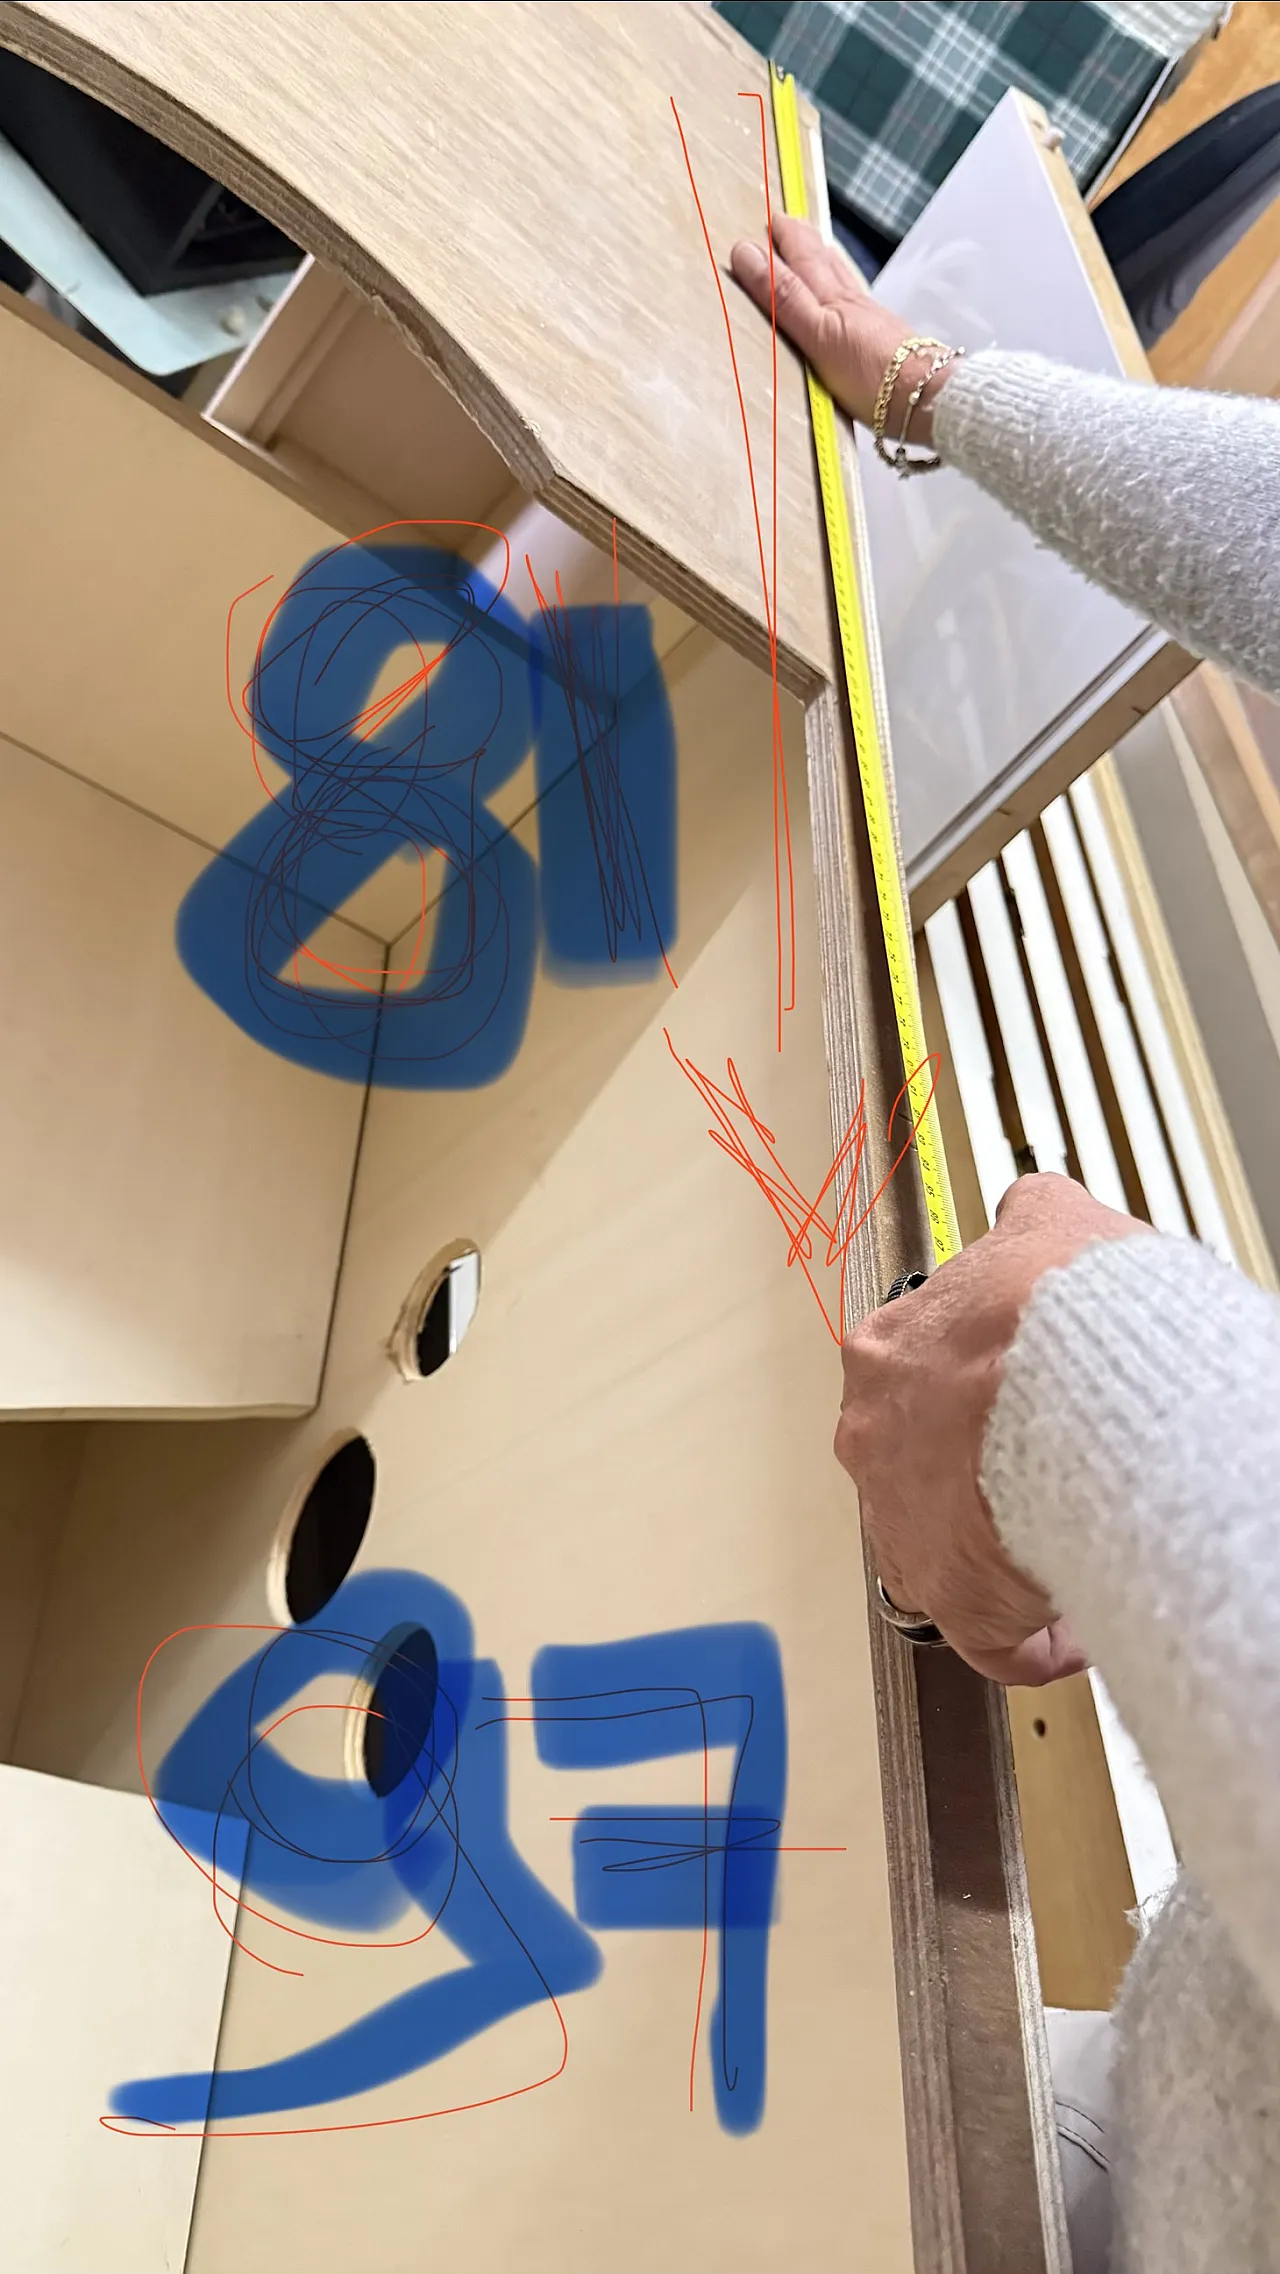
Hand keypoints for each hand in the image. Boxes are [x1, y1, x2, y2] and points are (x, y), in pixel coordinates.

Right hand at [730, 214, 955, 443]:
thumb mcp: (818, 334)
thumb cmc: (872, 373)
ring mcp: (868, 320)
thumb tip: (749, 254)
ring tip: (812, 249)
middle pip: (823, 260)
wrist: (926, 398)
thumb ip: (784, 297)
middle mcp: (851, 302)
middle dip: (801, 240)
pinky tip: (844, 301)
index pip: (801, 256)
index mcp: (832, 297)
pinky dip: (841, 290)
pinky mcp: (881, 341)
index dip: (782, 238)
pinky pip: (853, 304)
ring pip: (840, 279)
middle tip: (785, 224)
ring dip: (822, 260)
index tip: (767, 219)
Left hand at [835, 1173, 1152, 1685]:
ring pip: (948, 1560)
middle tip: (1051, 1481)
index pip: (915, 1393)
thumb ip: (1027, 1217)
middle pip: (921, 1479)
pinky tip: (1078, 1620)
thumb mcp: (1046, 1224)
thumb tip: (1032, 1203)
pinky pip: (993, 1641)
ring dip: (1006, 1560)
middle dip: (985, 1486)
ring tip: (1071, 1546)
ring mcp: (905, 1526)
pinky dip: (1037, 1638)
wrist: (1083, 1372)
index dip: (975, 1408)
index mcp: (886, 1357)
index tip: (1020, 1415)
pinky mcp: (955, 1601)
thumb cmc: (1064, 1305)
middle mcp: (876, 1444)